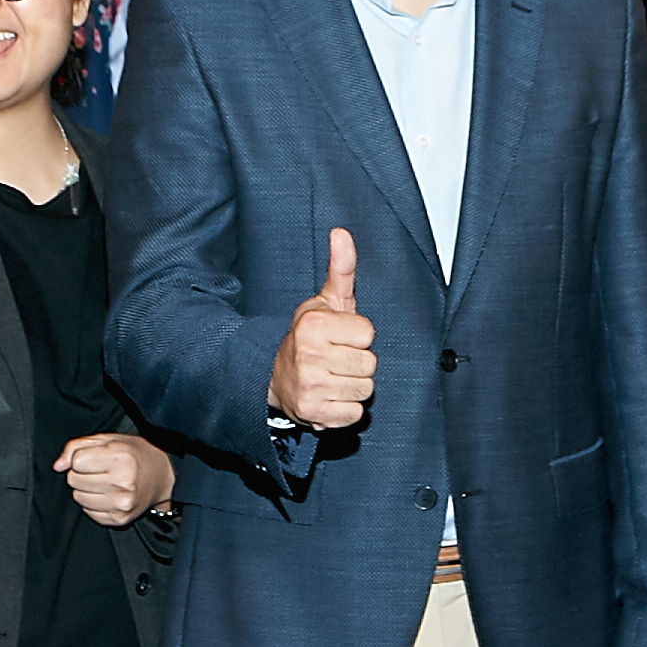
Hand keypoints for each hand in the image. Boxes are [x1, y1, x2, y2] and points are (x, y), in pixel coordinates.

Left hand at [55, 432, 176, 526]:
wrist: (163, 477)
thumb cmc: (134, 454)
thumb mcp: (109, 439)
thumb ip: (78, 446)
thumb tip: (58, 466)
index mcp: (121, 457)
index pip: (76, 462)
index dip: (82, 458)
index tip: (94, 457)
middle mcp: (122, 482)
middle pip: (74, 480)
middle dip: (81, 474)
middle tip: (99, 470)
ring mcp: (122, 503)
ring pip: (78, 498)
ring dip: (85, 490)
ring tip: (103, 482)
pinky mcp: (119, 519)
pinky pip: (88, 513)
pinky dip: (93, 504)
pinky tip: (107, 495)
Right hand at [270, 226, 376, 429]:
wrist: (276, 376)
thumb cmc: (311, 335)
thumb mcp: (325, 300)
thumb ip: (340, 268)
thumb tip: (341, 232)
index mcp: (314, 324)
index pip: (368, 333)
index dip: (359, 336)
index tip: (340, 336)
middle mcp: (309, 355)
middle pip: (370, 364)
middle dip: (358, 363)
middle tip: (336, 359)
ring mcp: (310, 385)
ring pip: (365, 390)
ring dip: (353, 386)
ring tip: (333, 377)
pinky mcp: (313, 413)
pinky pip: (354, 414)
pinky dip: (345, 409)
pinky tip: (330, 396)